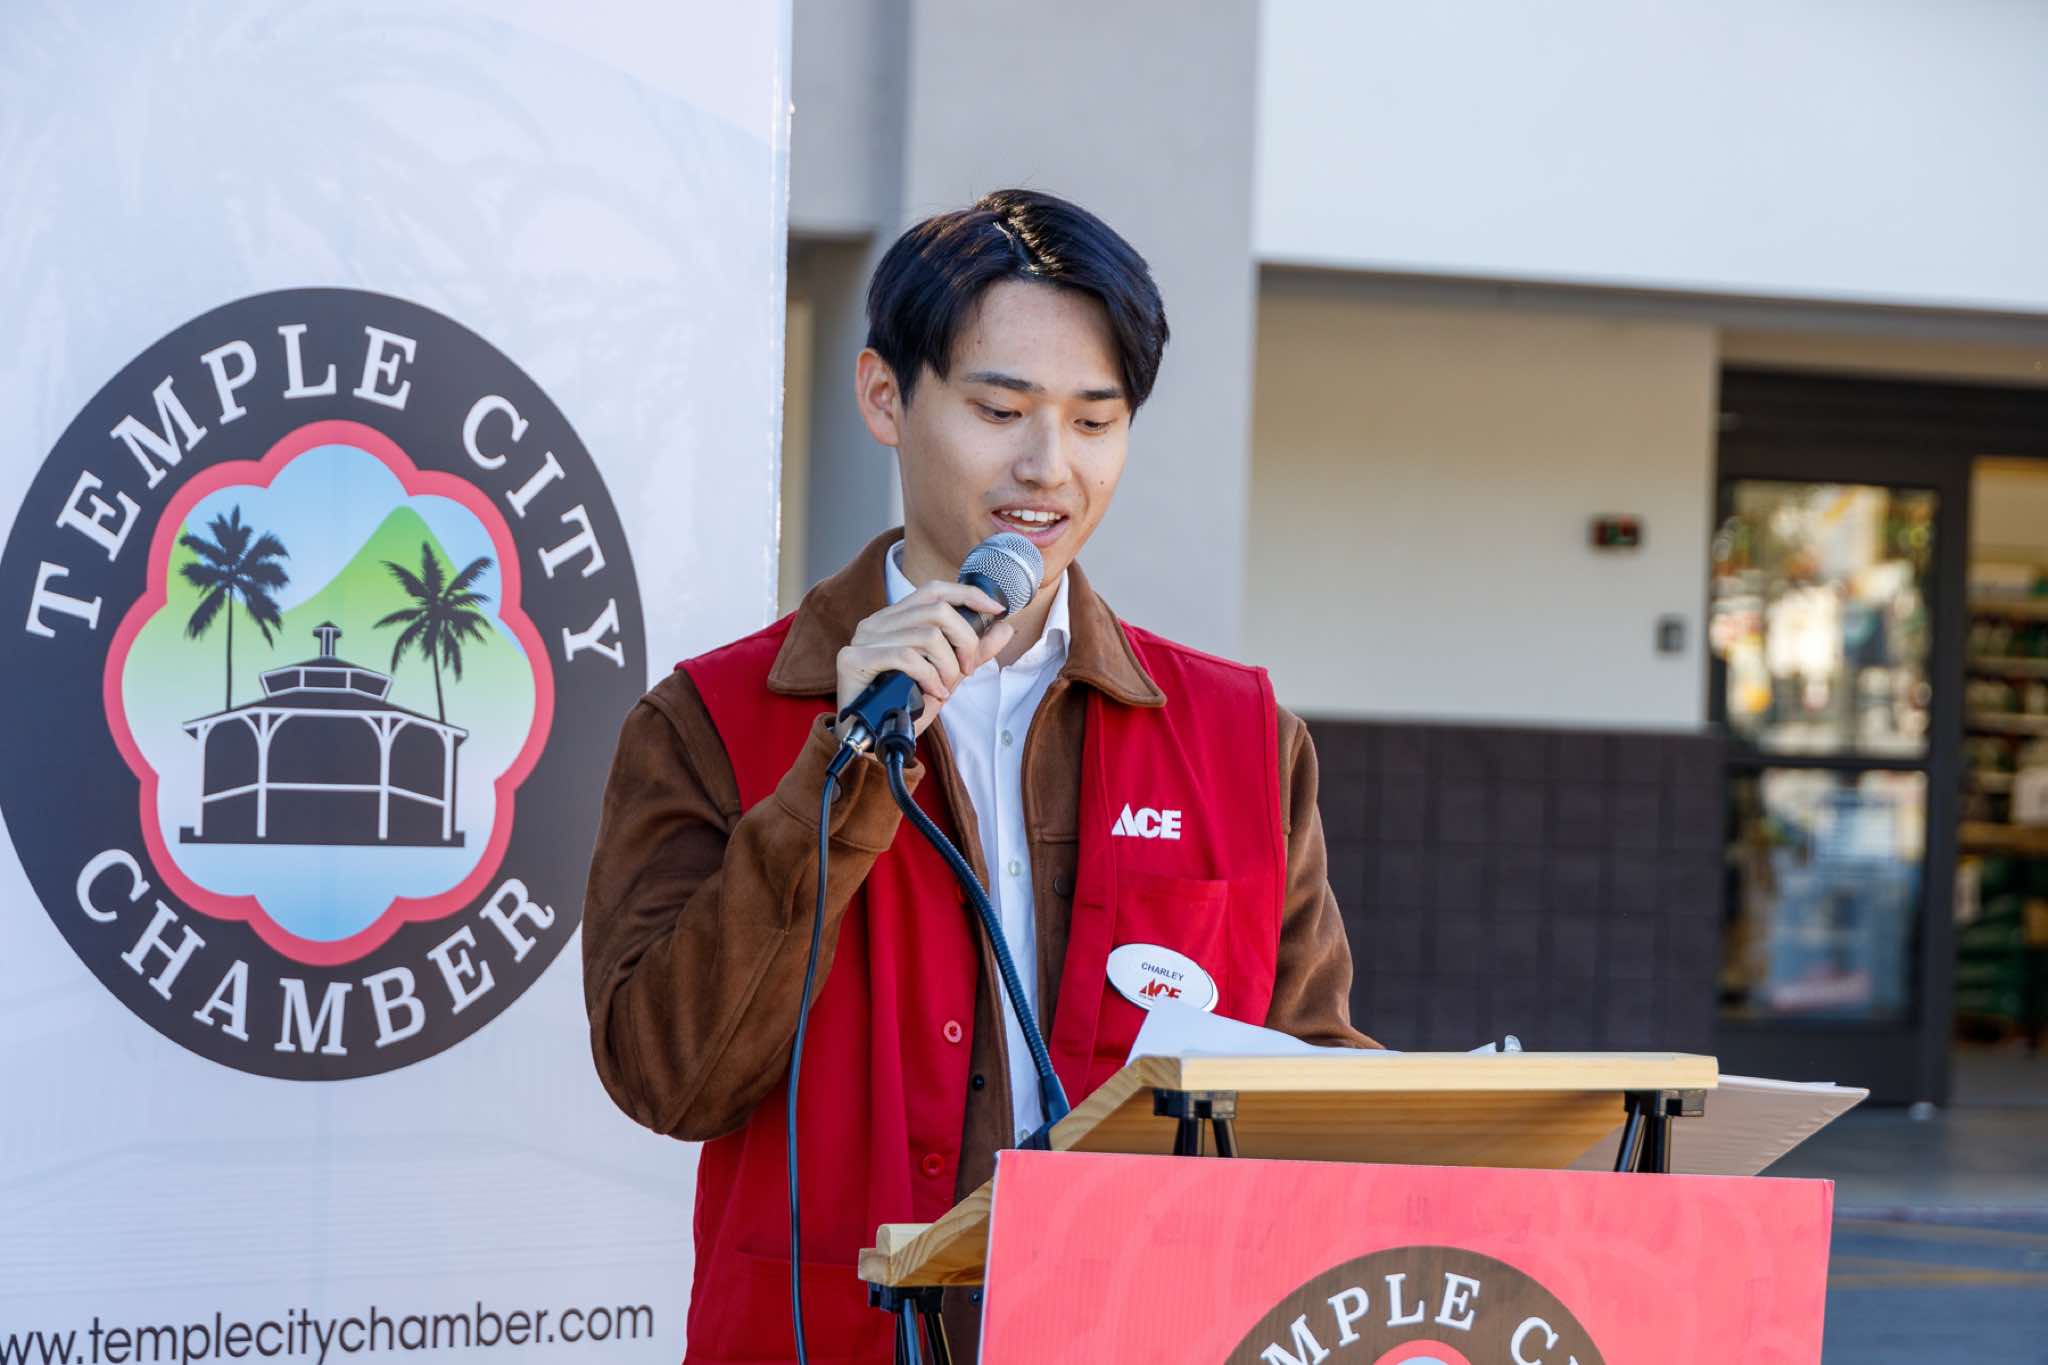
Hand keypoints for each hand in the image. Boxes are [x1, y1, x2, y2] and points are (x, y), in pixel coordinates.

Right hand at [835, 582, 1016, 737]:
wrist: (873, 740)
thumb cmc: (905, 705)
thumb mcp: (947, 674)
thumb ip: (973, 651)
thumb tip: (1004, 627)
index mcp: (895, 619)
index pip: (934, 591)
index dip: (968, 594)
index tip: (996, 609)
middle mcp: (877, 622)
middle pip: (937, 610)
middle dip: (965, 641)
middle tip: (967, 670)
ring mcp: (864, 639)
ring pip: (926, 635)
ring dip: (947, 666)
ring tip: (945, 688)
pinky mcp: (854, 659)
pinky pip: (906, 657)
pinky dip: (928, 676)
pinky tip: (933, 693)